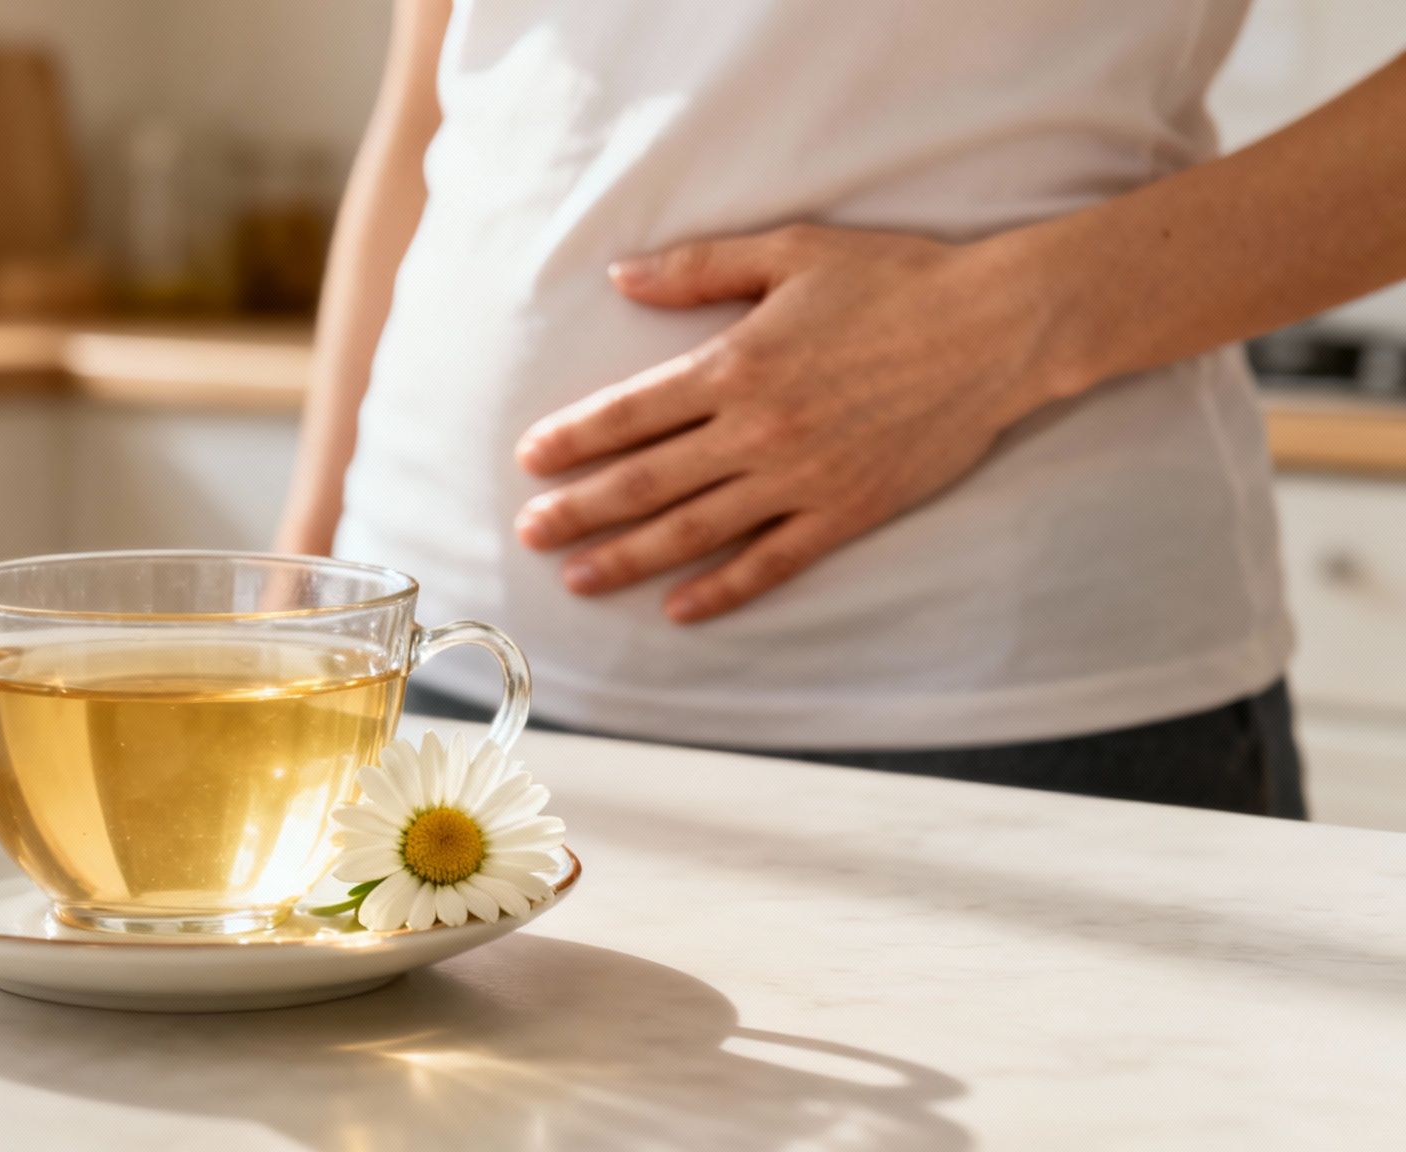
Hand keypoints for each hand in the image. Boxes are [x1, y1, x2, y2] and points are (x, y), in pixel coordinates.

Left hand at [512, 224, 1077, 622]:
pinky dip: (723, 590)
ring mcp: (802, 478)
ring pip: (695, 531)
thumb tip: (620, 277)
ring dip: (629, 558)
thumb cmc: (895, 279)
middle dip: (579, 510)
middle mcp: (758, 430)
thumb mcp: (791, 252)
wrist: (999, 327)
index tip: (529, 461)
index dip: (573, 440)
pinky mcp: (846, 511)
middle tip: (527, 534)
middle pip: (646, 480)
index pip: (630, 412)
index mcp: (736, 364)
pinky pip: (772, 562)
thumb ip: (699, 268)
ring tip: (577, 579)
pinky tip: (679, 611)